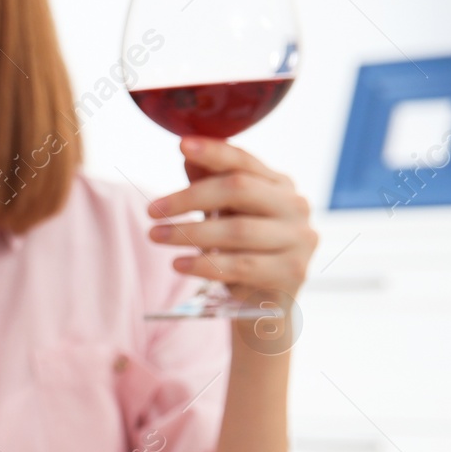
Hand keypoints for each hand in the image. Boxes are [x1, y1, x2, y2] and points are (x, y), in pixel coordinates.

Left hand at [147, 138, 317, 305]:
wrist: (265, 307)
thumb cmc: (242, 254)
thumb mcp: (224, 217)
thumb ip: (211, 184)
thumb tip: (188, 153)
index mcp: (280, 185)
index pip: (244, 161)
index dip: (214, 152)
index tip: (181, 145)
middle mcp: (296, 206)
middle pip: (239, 189)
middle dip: (189, 197)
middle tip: (151, 210)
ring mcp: (299, 239)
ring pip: (237, 230)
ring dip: (189, 233)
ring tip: (155, 236)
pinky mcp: (292, 271)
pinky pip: (240, 265)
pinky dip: (204, 264)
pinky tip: (178, 264)